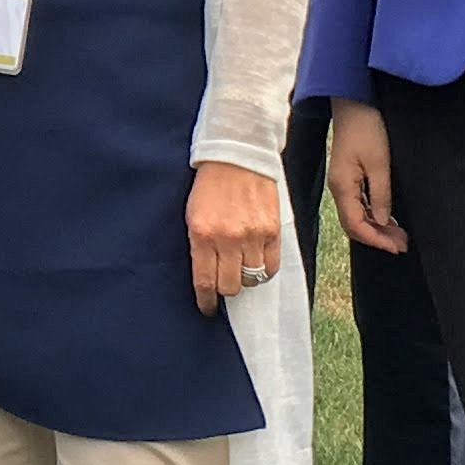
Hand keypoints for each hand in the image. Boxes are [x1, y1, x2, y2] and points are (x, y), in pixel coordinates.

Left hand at [186, 159, 280, 311]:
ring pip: (251, 279)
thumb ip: (199, 245)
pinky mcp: (272, 230)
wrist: (236, 155)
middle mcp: (228, 239)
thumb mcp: (193, 215)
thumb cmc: (210, 185)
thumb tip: (205, 276)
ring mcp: (252, 235)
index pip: (205, 281)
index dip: (206, 301)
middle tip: (224, 282)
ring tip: (240, 268)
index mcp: (202, 235)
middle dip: (225, 289)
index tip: (207, 308)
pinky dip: (264, 270)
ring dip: (244, 278)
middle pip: (230, 286)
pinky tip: (257, 262)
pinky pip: (271, 266)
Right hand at [328, 101, 407, 253]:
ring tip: (399, 235)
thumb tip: (381, 219)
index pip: (355, 225)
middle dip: (377, 237)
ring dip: (377, 227)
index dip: (376, 239)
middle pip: (354, 224)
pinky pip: (358, 204)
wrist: (354, 103)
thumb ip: (380, 194)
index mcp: (342, 186)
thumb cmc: (366, 128)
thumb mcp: (379, 162)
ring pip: (357, 215)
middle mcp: (338, 188)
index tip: (396, 247)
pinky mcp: (348, 176)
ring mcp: (342, 182)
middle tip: (402, 244)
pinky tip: (388, 218)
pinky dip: (373, 215)